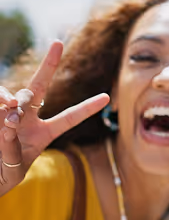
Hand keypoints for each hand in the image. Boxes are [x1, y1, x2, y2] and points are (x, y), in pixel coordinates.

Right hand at [0, 41, 108, 191]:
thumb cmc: (2, 176)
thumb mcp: (13, 171)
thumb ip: (13, 152)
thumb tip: (10, 125)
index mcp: (43, 134)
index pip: (68, 118)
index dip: (87, 108)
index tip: (107, 97)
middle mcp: (27, 119)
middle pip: (39, 88)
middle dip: (49, 65)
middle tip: (57, 44)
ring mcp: (7, 113)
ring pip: (18, 95)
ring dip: (17, 103)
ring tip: (12, 123)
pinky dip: (1, 101)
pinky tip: (4, 111)